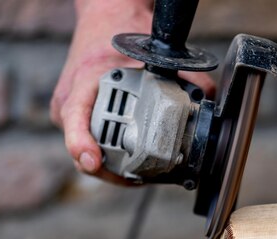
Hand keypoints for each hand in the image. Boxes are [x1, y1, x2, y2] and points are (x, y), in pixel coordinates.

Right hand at [51, 0, 214, 183]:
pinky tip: (133, 160)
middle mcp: (69, 104)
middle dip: (115, 169)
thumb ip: (186, 76)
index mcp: (83, 84)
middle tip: (143, 176)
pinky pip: (92, 146)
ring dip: (115, 167)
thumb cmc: (121, 36)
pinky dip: (112, 155)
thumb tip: (207, 98)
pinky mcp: (75, 123)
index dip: (81, 145)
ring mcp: (69, 116)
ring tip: (142, 174)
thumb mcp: (152, 53)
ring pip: (89, 154)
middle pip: (85, 151)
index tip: (93, 160)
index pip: (74, 120)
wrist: (104, 22)